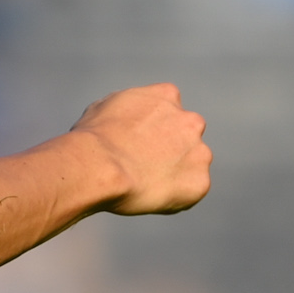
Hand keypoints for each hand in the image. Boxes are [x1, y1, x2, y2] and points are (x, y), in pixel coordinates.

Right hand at [75, 83, 211, 215]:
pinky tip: (150, 196)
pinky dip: (175, 196)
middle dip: (170, 149)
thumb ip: (127, 108)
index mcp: (167, 96)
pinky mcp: (199, 182)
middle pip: (186, 136)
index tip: (138, 142)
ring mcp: (199, 152)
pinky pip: (190, 191)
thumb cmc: (94, 138)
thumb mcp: (105, 107)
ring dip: (174, 173)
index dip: (152, 129)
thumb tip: (125, 119)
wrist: (99, 166)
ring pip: (192, 165)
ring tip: (143, 183)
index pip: (168, 110)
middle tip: (143, 165)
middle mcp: (191, 121)